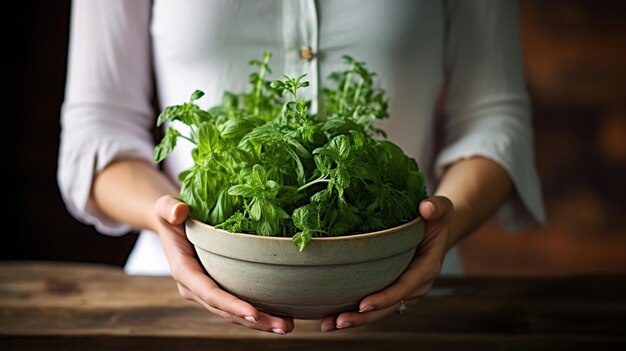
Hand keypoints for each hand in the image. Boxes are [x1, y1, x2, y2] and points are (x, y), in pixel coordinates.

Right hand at [154, 195, 294, 334]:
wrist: (171, 221)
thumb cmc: (170, 212)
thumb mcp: (164, 206)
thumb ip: (168, 208)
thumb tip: (179, 211)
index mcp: (184, 271)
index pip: (210, 293)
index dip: (231, 305)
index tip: (254, 313)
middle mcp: (194, 287)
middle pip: (226, 310)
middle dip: (254, 321)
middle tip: (284, 326)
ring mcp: (206, 290)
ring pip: (233, 313)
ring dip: (260, 322)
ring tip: (287, 325)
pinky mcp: (218, 287)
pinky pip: (237, 304)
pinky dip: (258, 312)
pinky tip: (280, 314)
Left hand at [319, 195, 452, 331]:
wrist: (437, 229)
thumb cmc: (436, 216)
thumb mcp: (441, 208)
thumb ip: (436, 207)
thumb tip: (426, 207)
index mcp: (427, 267)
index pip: (404, 287)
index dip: (385, 298)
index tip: (363, 305)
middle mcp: (417, 285)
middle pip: (389, 307)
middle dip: (363, 318)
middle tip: (337, 322)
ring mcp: (406, 291)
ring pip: (381, 311)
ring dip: (355, 320)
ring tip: (328, 324)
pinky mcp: (394, 290)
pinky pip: (377, 305)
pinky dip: (356, 312)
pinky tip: (332, 316)